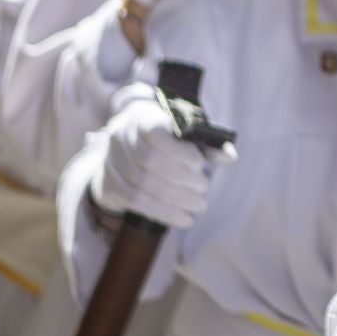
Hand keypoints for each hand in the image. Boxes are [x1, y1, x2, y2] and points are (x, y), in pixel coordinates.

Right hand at [90, 96, 235, 228]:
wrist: (130, 149)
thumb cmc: (169, 138)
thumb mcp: (189, 134)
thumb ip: (209, 144)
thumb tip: (229, 158)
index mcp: (143, 116)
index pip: (156, 132)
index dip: (180, 151)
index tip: (201, 164)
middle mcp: (121, 135)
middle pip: (150, 161)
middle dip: (182, 179)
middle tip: (204, 189)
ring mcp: (110, 160)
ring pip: (142, 185)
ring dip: (175, 200)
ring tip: (199, 206)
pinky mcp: (107, 183)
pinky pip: (134, 202)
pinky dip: (163, 212)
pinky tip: (184, 219)